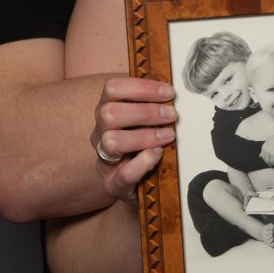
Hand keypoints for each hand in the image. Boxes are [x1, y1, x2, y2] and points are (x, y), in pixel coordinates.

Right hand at [92, 76, 175, 202]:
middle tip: (171, 115)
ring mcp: (104, 158)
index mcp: (107, 110)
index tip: (168, 92)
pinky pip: (124, 173)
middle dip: (145, 112)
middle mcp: (100, 132)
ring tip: (168, 135)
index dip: (141, 87)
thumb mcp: (147, 119)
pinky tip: (157, 155)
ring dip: (145, 136)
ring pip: (111, 141)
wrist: (142, 184)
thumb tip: (173, 89)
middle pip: (108, 113)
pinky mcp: (113, 183)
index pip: (113, 88)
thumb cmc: (146, 143)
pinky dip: (143, 162)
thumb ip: (154, 103)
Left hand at [259, 132, 273, 165]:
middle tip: (272, 164)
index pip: (263, 157)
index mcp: (264, 148)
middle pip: (267, 161)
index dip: (265, 161)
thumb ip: (263, 150)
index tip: (267, 162)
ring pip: (272, 162)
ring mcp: (273, 153)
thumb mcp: (266, 144)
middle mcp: (267, 151)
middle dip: (270, 163)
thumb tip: (260, 156)